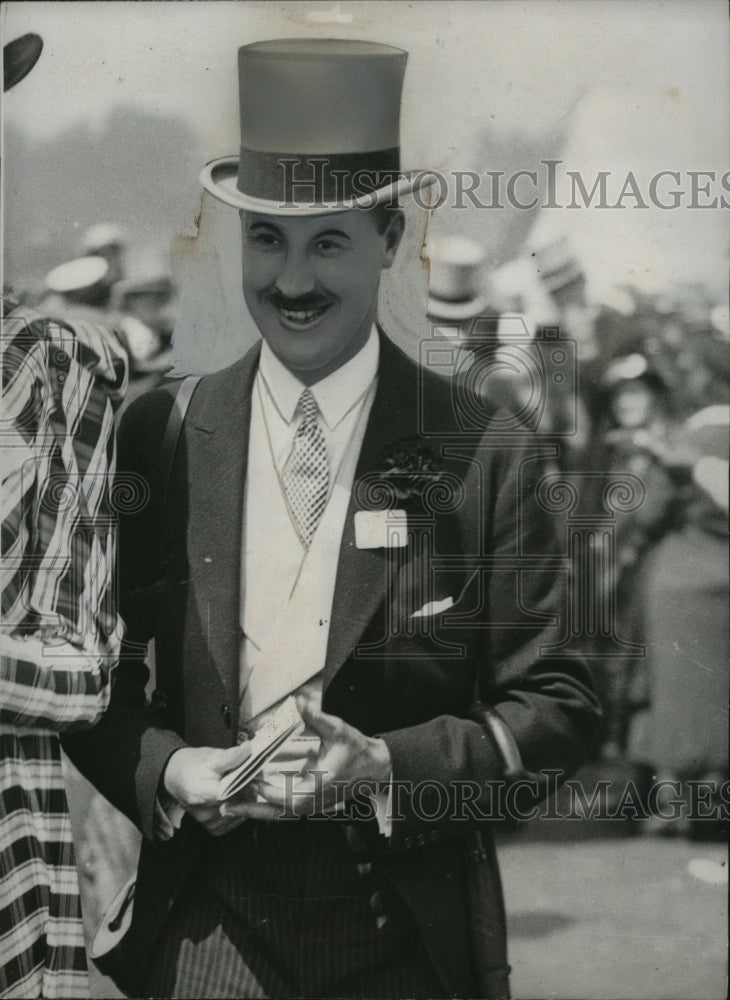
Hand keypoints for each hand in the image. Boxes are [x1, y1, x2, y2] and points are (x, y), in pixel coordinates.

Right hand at [163, 743, 251, 835]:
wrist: (176, 776)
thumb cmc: (194, 765)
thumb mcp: (212, 756)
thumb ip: (231, 756)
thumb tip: (248, 748)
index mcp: (204, 794)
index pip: (235, 794)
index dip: (247, 784)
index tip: (252, 775)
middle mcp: (204, 813)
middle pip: (238, 805)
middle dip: (248, 792)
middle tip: (250, 779)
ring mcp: (208, 822)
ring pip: (238, 814)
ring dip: (244, 802)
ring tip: (241, 787)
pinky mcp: (212, 828)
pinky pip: (233, 821)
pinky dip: (238, 810)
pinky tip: (236, 798)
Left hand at [221, 696, 391, 820]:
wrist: (376, 770)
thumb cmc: (358, 751)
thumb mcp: (338, 730)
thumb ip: (316, 716)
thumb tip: (299, 700)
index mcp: (315, 787)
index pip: (280, 793)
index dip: (259, 787)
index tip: (242, 778)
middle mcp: (310, 803)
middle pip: (272, 811)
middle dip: (248, 808)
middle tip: (223, 805)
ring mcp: (311, 808)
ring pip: (276, 815)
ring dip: (254, 811)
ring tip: (230, 809)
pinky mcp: (311, 806)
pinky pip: (284, 811)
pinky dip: (266, 808)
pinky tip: (252, 803)